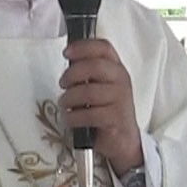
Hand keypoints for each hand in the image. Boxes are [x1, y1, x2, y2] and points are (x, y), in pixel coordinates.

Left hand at [60, 38, 142, 175]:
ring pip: (88, 92)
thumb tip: (69, 59)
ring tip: (65, 104)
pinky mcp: (115, 119)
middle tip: (62, 84)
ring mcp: (120, 100)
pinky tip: (70, 118)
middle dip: (72, 74)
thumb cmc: (107, 110)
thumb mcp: (102, 86)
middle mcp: (121, 81)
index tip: (67, 52)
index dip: (83, 47)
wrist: (124, 140)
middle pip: (94, 66)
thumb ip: (89, 72)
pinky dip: (73, 117)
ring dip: (69, 98)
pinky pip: (88, 114)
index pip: (103, 48)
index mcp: (117, 69)